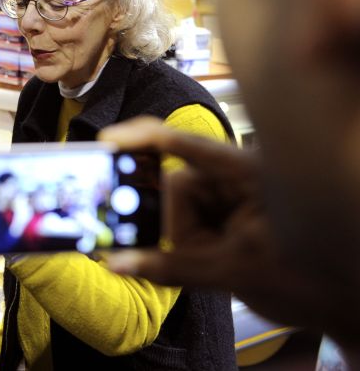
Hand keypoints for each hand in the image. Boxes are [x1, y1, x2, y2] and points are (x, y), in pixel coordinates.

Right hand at [99, 117, 359, 341]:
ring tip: (224, 263)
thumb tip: (116, 263)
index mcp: (249, 173)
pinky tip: (215, 258)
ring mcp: (234, 197)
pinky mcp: (229, 214)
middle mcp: (238, 177)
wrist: (342, 306)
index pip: (188, 145)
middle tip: (198, 252)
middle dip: (180, 224)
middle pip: (179, 187)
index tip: (107, 141)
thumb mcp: (232, 272)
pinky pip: (192, 223)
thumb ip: (172, 266)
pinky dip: (193, 244)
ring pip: (182, 210)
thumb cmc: (308, 281)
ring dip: (191, 242)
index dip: (144, 138)